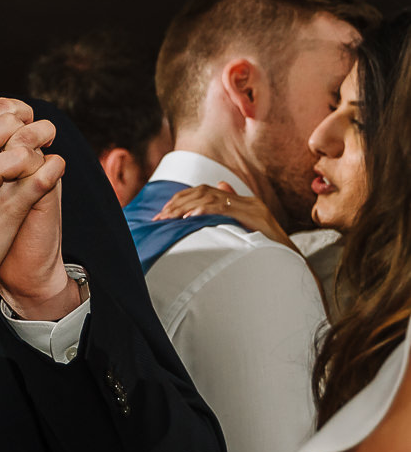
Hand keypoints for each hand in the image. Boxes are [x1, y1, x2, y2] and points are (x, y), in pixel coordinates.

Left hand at [154, 182, 294, 250]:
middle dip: (178, 203)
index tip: (164, 212)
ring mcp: (252, 207)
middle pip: (205, 191)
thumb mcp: (243, 232)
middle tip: (160, 217)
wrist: (291, 261)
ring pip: (211, 197)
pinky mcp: (254, 216)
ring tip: (169, 217)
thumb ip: (230, 214)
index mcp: (243, 202)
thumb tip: (219, 190)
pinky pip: (224, 208)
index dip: (182, 199)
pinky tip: (189, 217)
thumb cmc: (267, 251)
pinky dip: (204, 210)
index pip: (205, 191)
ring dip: (186, 206)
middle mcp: (247, 200)